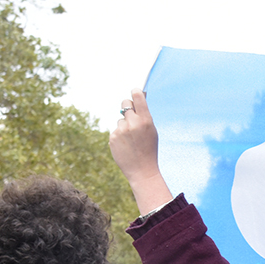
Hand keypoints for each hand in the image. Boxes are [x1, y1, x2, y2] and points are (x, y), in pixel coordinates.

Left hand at [110, 89, 173, 214]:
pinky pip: (115, 130)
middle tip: (130, 115)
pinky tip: (126, 146)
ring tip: (131, 140)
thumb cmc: (149, 150)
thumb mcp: (152, 131)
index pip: (137, 97)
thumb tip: (137, 100)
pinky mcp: (113, 137)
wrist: (142, 171)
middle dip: (126, 106)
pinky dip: (119, 136)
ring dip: (124, 126)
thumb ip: (144, 116)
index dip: (135, 92)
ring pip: (120, 120)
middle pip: (124, 103)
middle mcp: (132, 123)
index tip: (134, 91)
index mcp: (145, 120)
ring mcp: (121, 130)